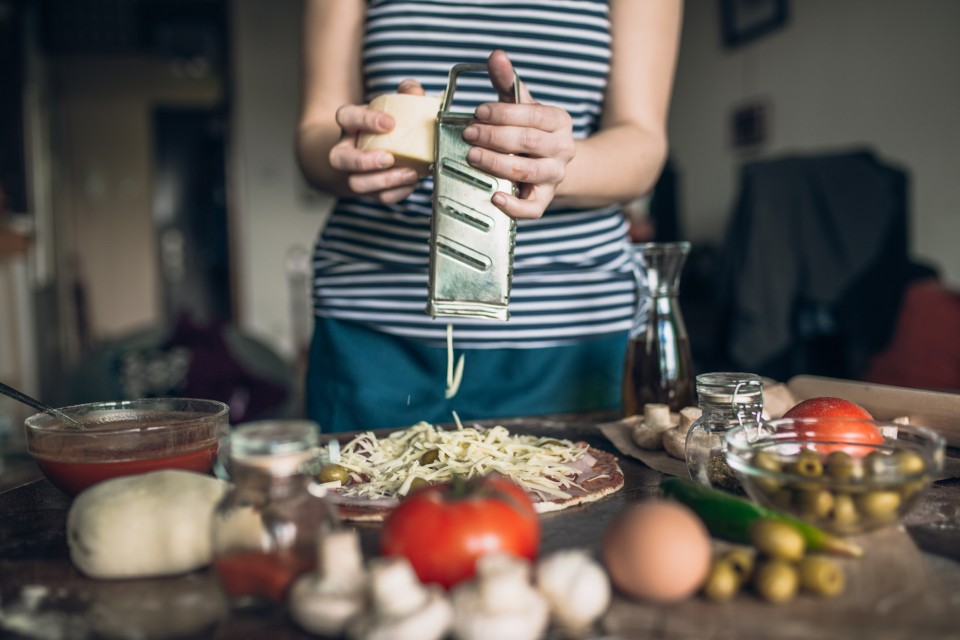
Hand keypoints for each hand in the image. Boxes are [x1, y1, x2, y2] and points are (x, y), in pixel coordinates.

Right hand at [328, 80, 424, 203]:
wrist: (370, 151)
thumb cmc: (383, 127)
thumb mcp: (390, 106)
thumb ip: (405, 95)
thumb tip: (414, 90)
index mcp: (349, 124)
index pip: (346, 117)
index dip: (365, 120)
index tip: (390, 123)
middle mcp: (345, 150)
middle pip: (341, 159)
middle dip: (364, 161)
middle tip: (389, 158)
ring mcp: (353, 173)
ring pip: (356, 183)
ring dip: (383, 182)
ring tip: (409, 173)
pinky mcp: (367, 190)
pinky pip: (377, 197)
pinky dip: (396, 193)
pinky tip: (411, 184)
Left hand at [463, 50, 575, 218]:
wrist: (548, 163)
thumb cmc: (528, 130)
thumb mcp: (520, 104)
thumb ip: (507, 82)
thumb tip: (495, 55)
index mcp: (559, 121)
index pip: (533, 115)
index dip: (504, 113)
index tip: (478, 112)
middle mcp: (562, 149)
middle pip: (529, 142)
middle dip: (495, 137)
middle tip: (468, 134)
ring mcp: (555, 176)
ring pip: (528, 171)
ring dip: (497, 163)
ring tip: (472, 156)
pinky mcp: (544, 200)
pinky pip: (533, 208)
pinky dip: (514, 206)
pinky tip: (494, 196)